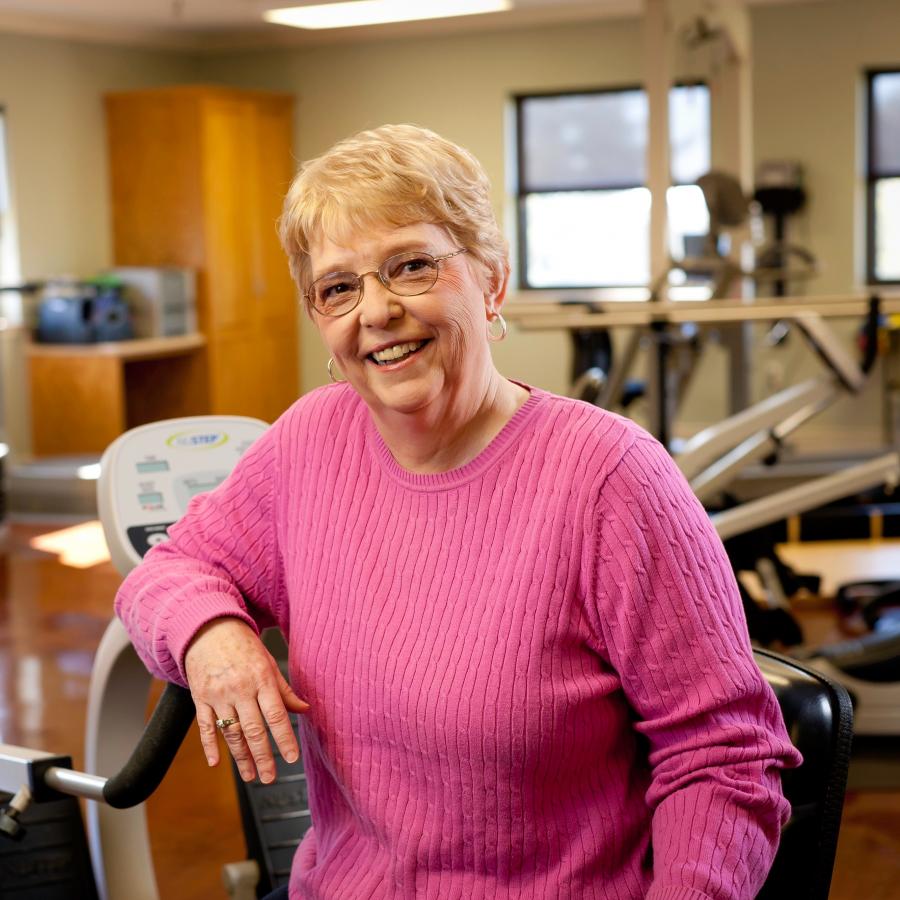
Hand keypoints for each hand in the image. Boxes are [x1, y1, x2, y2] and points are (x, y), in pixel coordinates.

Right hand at [184, 618, 309, 783]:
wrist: (208, 629)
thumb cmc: (244, 646)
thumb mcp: (268, 662)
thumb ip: (285, 690)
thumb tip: (304, 710)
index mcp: (261, 679)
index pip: (276, 714)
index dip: (284, 738)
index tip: (292, 758)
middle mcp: (239, 688)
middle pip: (253, 729)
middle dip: (263, 756)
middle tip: (270, 777)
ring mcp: (217, 694)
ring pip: (230, 732)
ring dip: (241, 757)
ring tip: (250, 776)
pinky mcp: (199, 698)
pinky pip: (205, 726)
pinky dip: (209, 746)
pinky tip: (217, 763)